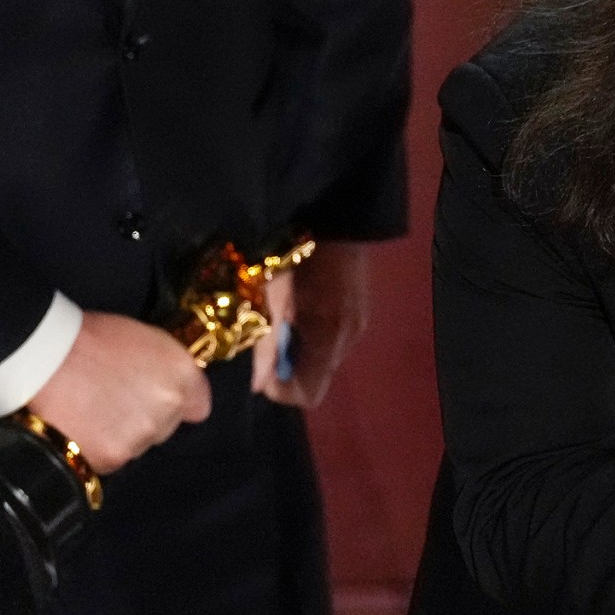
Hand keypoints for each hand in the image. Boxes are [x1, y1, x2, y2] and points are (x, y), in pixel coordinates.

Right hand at [26, 312, 210, 472]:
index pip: (198, 406)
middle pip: (165, 427)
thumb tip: (176, 389)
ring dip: (121, 434)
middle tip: (114, 397)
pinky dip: (99, 449)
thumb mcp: (143, 336)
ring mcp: (142, 437)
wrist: (46, 358)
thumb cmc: (89, 338)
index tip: (158, 398)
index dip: (177, 403)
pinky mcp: (114, 458)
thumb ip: (167, 365)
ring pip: (138, 445)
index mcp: (181, 373)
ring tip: (92, 410)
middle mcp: (168, 409)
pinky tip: (80, 427)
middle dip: (146, 417)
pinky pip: (113, 460)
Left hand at [253, 240, 372, 409]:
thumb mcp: (275, 295)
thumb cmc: (300, 253)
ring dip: (296, 355)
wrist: (341, 221)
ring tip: (278, 328)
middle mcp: (347, 339)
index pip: (307, 393)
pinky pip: (329, 346)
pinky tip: (297, 316)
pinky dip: (309, 341)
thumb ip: (267, 341)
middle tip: (264, 346)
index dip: (279, 390)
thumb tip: (257, 382)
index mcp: (328, 335)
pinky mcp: (357, 318)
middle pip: (314, 381)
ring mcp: (356, 329)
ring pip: (321, 364)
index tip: (260, 370)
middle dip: (285, 371)